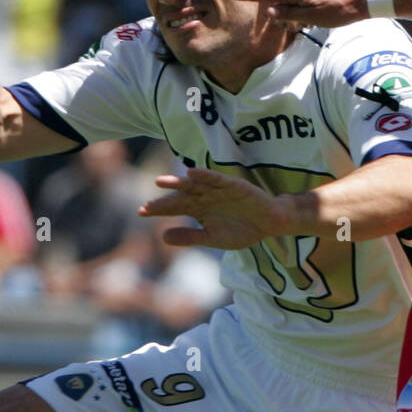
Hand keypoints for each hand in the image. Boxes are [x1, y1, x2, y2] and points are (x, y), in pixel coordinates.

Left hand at [140, 169, 289, 250]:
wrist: (270, 224)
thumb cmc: (242, 230)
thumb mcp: (213, 238)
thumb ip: (190, 236)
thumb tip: (162, 236)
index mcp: (200, 209)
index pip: (175, 208)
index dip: (159, 209)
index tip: (141, 211)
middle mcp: (206, 197)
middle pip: (181, 196)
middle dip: (165, 199)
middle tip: (147, 203)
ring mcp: (219, 190)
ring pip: (195, 185)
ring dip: (179, 183)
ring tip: (161, 182)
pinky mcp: (234, 185)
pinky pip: (217, 179)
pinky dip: (205, 175)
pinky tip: (192, 173)